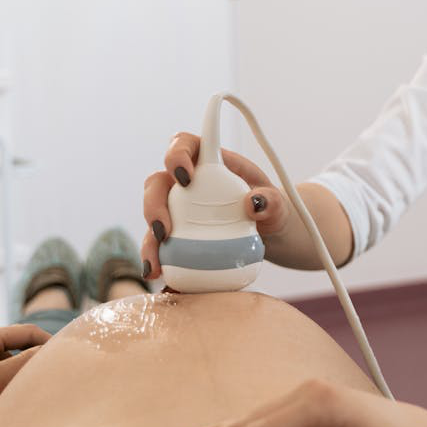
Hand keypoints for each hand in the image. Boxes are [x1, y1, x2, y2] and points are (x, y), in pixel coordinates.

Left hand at [0, 324, 50, 426]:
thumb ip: (22, 363)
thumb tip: (52, 350)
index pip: (26, 332)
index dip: (49, 343)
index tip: (67, 359)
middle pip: (13, 349)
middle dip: (29, 366)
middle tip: (42, 384)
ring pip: (0, 367)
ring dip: (11, 381)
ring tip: (16, 399)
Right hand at [142, 132, 292, 280]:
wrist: (269, 235)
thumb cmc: (270, 208)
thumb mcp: (278, 203)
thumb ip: (272, 200)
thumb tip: (253, 203)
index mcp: (210, 163)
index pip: (184, 145)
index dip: (177, 154)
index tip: (184, 175)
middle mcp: (187, 184)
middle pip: (157, 184)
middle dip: (153, 205)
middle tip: (164, 230)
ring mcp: (178, 210)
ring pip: (152, 219)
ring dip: (149, 242)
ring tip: (155, 266)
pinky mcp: (176, 236)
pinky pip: (159, 247)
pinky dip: (158, 263)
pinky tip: (163, 281)